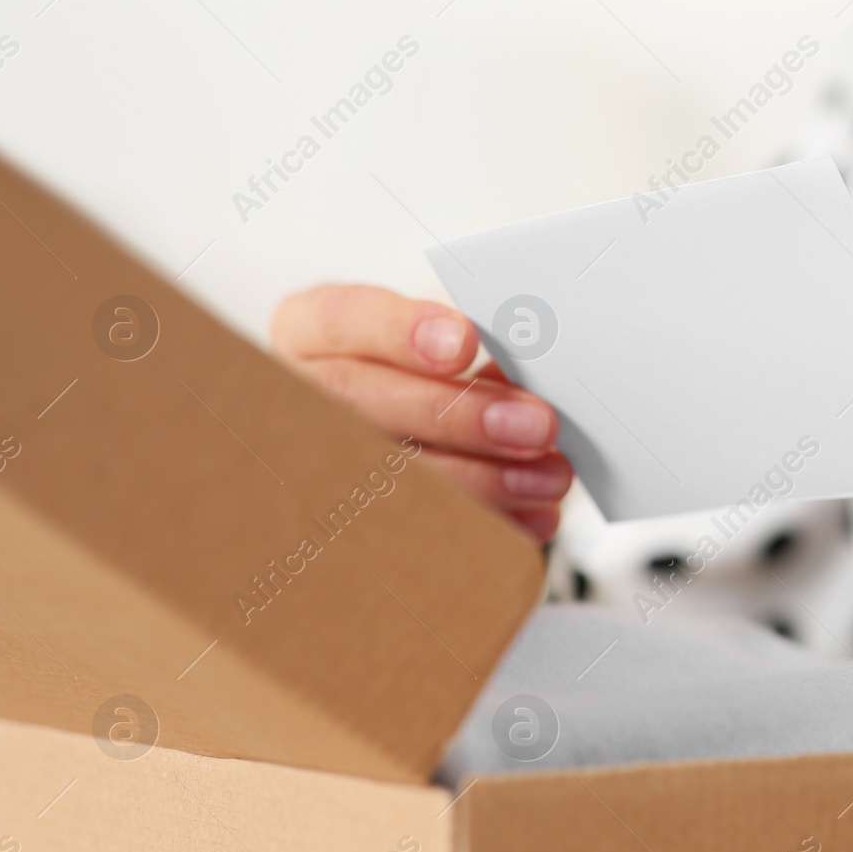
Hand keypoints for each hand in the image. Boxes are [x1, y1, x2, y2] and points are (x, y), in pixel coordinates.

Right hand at [271, 283, 569, 540]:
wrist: (387, 440)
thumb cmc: (412, 378)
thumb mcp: (429, 348)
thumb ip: (463, 355)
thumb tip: (523, 381)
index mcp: (313, 333)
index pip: (341, 320)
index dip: (400, 332)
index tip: (464, 343)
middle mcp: (305, 393)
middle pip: (364, 402)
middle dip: (458, 416)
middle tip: (534, 426)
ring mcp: (318, 462)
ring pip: (389, 475)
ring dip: (482, 480)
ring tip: (547, 478)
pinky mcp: (353, 523)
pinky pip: (415, 531)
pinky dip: (485, 525)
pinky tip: (529, 520)